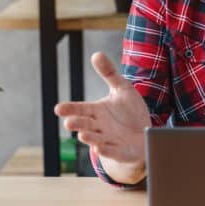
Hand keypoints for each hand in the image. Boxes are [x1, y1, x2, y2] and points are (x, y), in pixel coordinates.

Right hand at [54, 52, 149, 173]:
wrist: (146, 133)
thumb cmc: (130, 112)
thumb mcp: (122, 89)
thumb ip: (109, 73)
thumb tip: (96, 54)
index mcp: (96, 111)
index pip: (80, 109)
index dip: (69, 109)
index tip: (58, 108)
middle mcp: (99, 127)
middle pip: (84, 125)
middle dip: (77, 124)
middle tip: (69, 123)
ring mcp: (108, 140)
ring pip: (95, 139)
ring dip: (89, 138)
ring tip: (82, 135)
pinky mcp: (120, 152)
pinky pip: (112, 151)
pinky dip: (106, 150)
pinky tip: (99, 148)